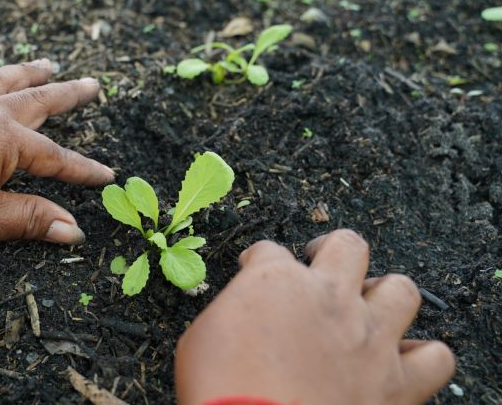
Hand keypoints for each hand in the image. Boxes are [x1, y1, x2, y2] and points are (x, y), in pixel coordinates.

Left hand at [0, 41, 113, 256]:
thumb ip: (33, 219)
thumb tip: (74, 230)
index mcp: (3, 139)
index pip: (55, 158)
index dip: (82, 170)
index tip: (107, 176)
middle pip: (34, 102)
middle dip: (65, 94)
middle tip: (90, 84)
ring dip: (21, 72)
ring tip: (45, 62)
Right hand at [175, 229, 454, 404]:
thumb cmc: (220, 391)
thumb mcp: (200, 339)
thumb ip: (231, 311)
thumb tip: (242, 311)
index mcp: (276, 282)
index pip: (269, 250)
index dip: (260, 259)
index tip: (256, 270)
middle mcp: (329, 298)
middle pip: (346, 245)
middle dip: (331, 251)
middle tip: (319, 268)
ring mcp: (368, 337)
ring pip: (401, 290)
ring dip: (384, 297)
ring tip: (369, 310)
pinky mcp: (395, 383)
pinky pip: (435, 358)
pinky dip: (422, 357)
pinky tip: (402, 360)